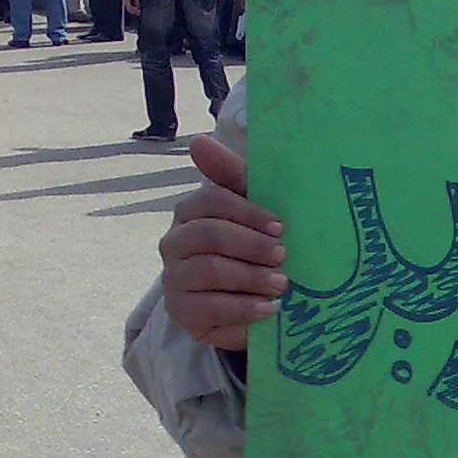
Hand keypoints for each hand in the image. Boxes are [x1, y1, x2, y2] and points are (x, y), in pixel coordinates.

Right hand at [159, 136, 288, 351]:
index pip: (209, 202)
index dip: (246, 212)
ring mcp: (175, 282)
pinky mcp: (184, 316)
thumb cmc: (253, 248)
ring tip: (282, 285)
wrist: (248, 302)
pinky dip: (244, 310)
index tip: (280, 226)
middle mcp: (174, 246)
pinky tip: (270, 309)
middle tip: (283, 256)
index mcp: (188, 214)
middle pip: (208, 236)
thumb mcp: (251, 211)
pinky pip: (210, 311)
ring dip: (251, 277)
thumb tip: (198, 141)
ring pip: (209, 272)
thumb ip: (232, 176)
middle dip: (250, 245)